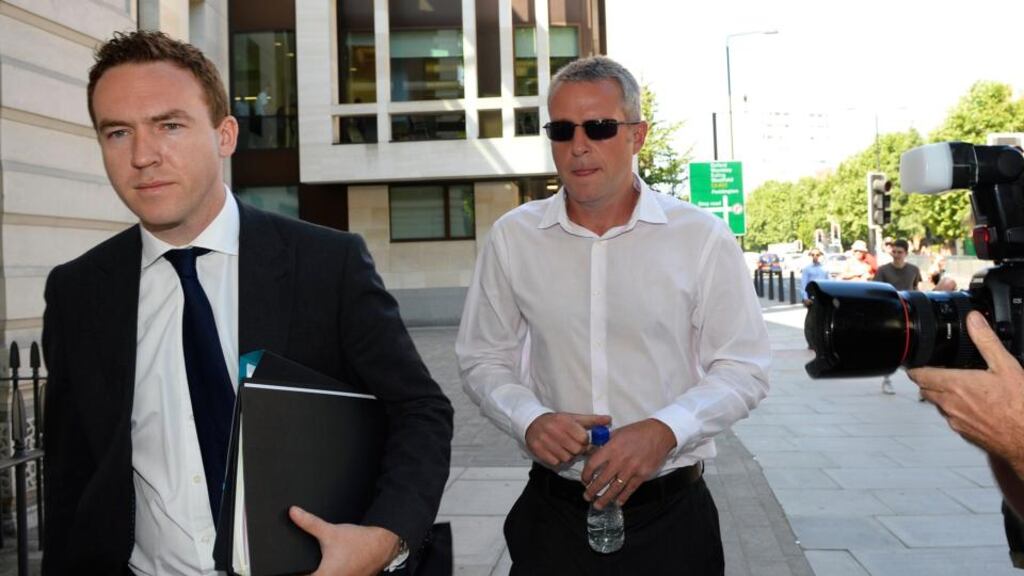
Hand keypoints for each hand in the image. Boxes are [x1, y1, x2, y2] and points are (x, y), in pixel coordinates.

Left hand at [289, 506, 399, 575]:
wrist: (383, 544)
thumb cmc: (360, 541)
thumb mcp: (331, 531)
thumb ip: (310, 523)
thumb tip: (294, 513)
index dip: (296, 573)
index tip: (295, 569)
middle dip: (309, 571)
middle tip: (309, 563)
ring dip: (324, 572)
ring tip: (327, 561)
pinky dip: (335, 572)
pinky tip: (338, 564)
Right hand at [525, 412, 610, 466]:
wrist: (533, 423)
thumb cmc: (558, 421)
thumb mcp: (574, 418)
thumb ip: (592, 420)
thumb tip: (609, 419)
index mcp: (564, 421)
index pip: (583, 438)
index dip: (585, 441)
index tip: (581, 440)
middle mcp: (553, 430)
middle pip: (575, 450)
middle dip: (577, 450)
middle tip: (573, 446)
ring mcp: (544, 441)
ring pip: (566, 458)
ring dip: (568, 456)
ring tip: (564, 449)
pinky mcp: (537, 450)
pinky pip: (555, 462)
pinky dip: (557, 460)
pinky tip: (556, 452)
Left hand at [581, 418, 675, 509]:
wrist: (658, 434)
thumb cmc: (636, 432)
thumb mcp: (617, 433)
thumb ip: (604, 444)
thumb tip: (591, 452)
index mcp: (611, 448)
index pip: (592, 464)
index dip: (586, 475)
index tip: (584, 481)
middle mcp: (619, 460)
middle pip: (602, 480)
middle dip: (592, 491)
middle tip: (587, 497)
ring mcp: (631, 469)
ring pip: (615, 488)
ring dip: (605, 498)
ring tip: (598, 505)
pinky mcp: (642, 475)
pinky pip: (630, 489)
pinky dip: (623, 497)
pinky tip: (617, 502)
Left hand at [908, 311, 1023, 475]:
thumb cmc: (1019, 407)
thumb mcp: (1006, 366)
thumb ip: (986, 340)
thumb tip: (974, 320)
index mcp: (956, 385)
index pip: (919, 375)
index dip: (915, 367)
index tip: (916, 361)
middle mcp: (950, 404)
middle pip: (924, 389)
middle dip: (927, 379)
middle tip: (937, 370)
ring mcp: (955, 421)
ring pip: (937, 404)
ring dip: (940, 394)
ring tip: (956, 386)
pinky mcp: (964, 433)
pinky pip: (951, 418)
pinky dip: (954, 409)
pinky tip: (972, 405)